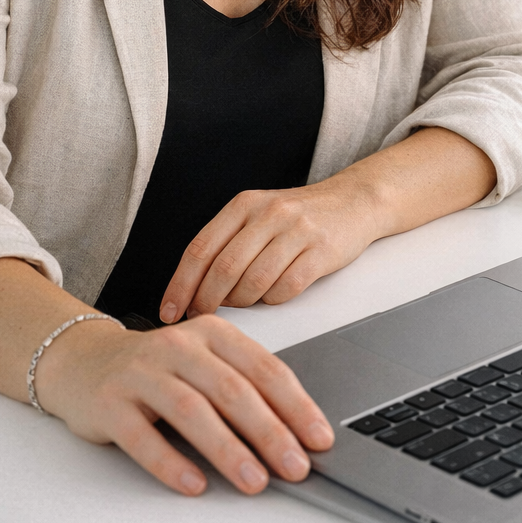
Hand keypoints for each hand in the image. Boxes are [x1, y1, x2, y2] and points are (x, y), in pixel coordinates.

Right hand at [35, 312, 332, 496]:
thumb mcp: (204, 364)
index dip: (295, 405)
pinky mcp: (109, 403)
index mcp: (211, 334)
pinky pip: (142, 437)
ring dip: (227, 449)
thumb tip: (295, 436)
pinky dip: (170, 462)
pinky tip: (194, 485)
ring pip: (191, 410)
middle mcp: (177, 346)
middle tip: (295, 467)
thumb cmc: (158, 369)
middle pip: (232, 389)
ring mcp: (140, 373)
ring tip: (253, 481)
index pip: (263, 368)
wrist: (84, 360)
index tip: (319, 438)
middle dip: (270, 432)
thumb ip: (243, 389)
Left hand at [159, 128, 496, 322]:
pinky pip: (286, 289)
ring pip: (253, 282)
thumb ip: (226, 243)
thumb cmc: (297, 217)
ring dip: (243, 303)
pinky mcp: (320, 251)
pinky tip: (275, 295)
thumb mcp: (257, 216)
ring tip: (244, 304)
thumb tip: (190, 289)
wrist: (353, 202)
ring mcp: (296, 231)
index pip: (200, 249)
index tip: (168, 312)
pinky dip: (274, 301)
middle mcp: (267, 214)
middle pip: (223, 269)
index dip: (180, 285)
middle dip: (207, 302)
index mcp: (243, 205)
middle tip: (201, 320)